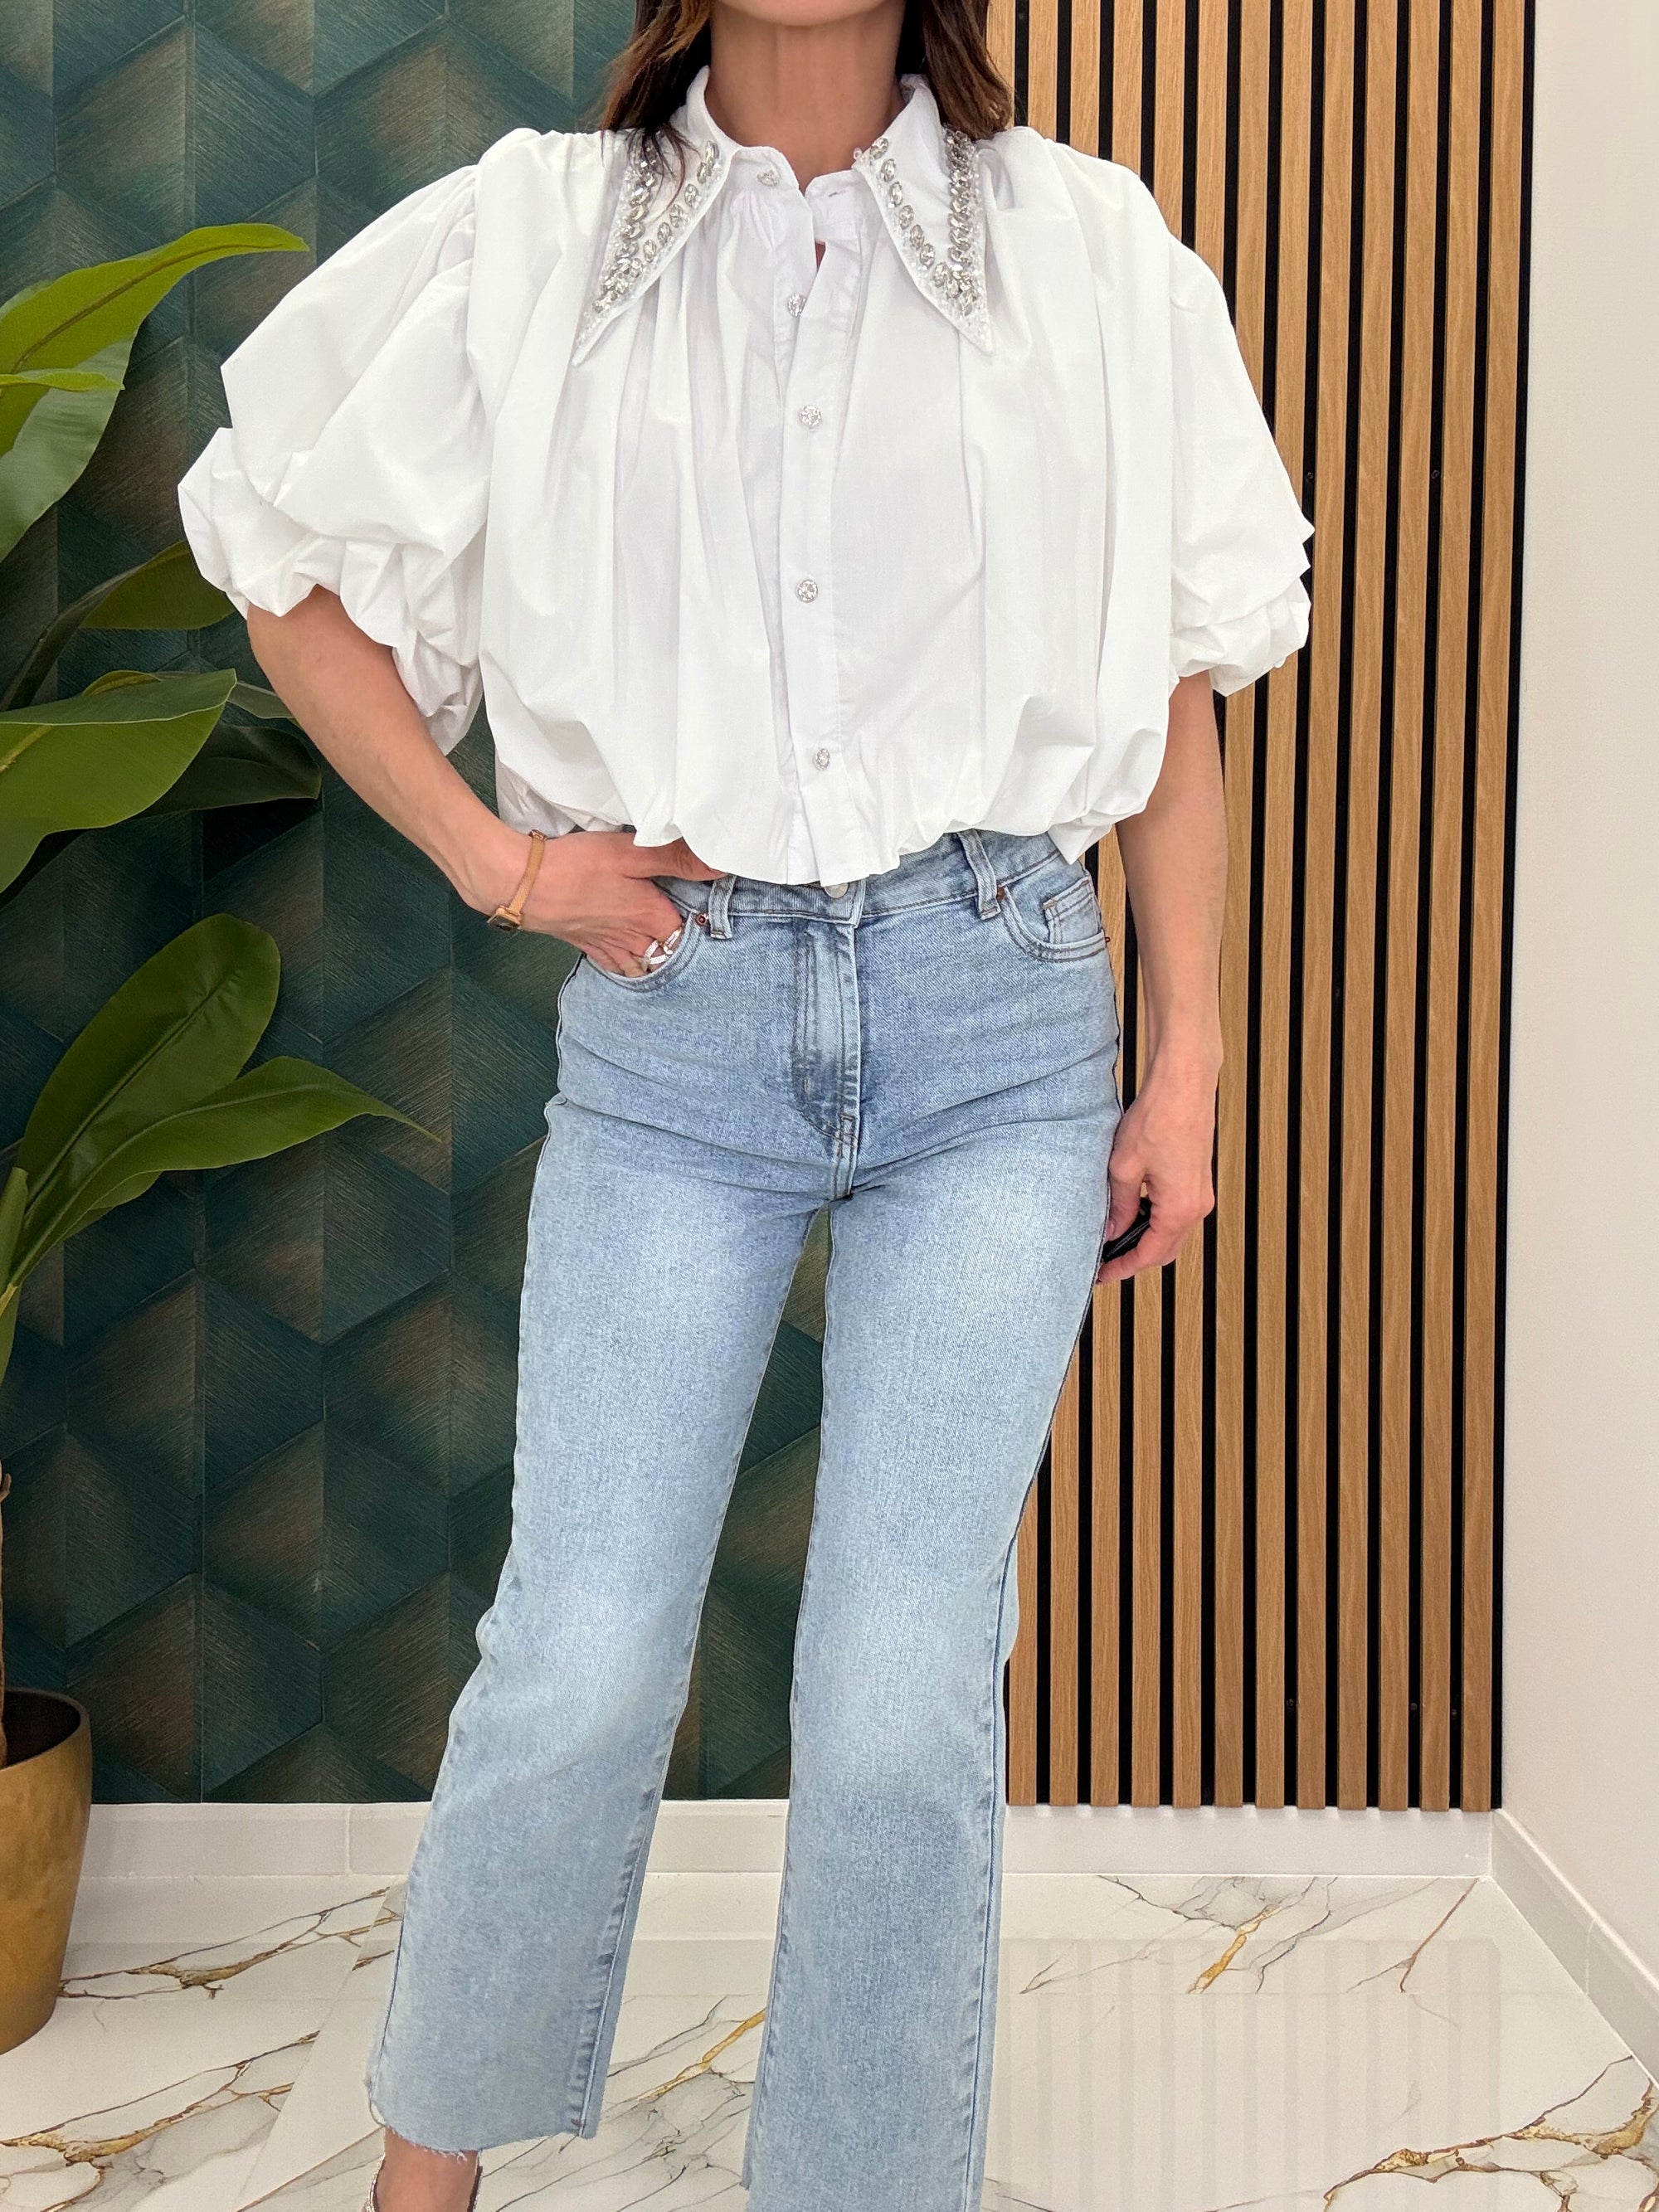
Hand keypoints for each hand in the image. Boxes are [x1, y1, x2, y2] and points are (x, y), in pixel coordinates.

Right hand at [464, 824, 724, 972]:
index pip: (694, 930)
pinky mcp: (589, 947)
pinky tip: (633, 954)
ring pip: (646, 965)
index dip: (705, 920)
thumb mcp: (631, 852)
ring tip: (667, 944)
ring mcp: (611, 947)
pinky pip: (619, 966)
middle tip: (696, 929)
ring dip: (657, 957)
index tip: (711, 908)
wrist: (521, 885)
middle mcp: (635, 940)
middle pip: (671, 953)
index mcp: (652, 918)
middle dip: (683, 944)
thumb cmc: (574, 867)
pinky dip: (631, 964)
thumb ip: (676, 857)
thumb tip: (721, 861)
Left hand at [1095, 1047, 1218, 1283]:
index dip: (1123, 1267)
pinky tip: (1132, 1212)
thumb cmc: (1157, 1119)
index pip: (1150, 1255)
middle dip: (1135, 1257)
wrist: (1184, 1085)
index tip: (1102, 1274)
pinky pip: (1178, 1213)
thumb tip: (1113, 1230)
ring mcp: (1202, 1193)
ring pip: (1173, 1232)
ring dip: (1147, 1238)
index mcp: (1180, 1209)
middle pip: (1166, 1249)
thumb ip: (1119, 1206)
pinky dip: (1157, 1220)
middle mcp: (1198, 1206)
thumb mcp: (1124, 1168)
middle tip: (1105, 1260)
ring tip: (1115, 1236)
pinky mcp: (1199, 1179)